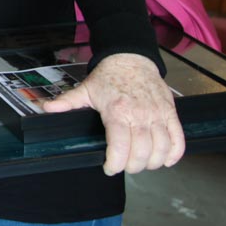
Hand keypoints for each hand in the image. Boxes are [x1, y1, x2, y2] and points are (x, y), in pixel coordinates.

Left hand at [41, 53, 184, 175]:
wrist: (132, 58)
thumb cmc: (109, 76)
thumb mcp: (86, 89)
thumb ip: (68, 102)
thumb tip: (47, 109)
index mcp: (117, 111)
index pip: (120, 146)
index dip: (115, 163)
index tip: (109, 168)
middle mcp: (140, 114)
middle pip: (142, 152)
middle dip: (132, 166)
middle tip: (125, 166)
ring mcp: (157, 114)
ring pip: (161, 148)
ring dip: (152, 162)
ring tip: (142, 163)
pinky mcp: (170, 113)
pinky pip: (178, 138)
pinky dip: (175, 154)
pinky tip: (165, 160)